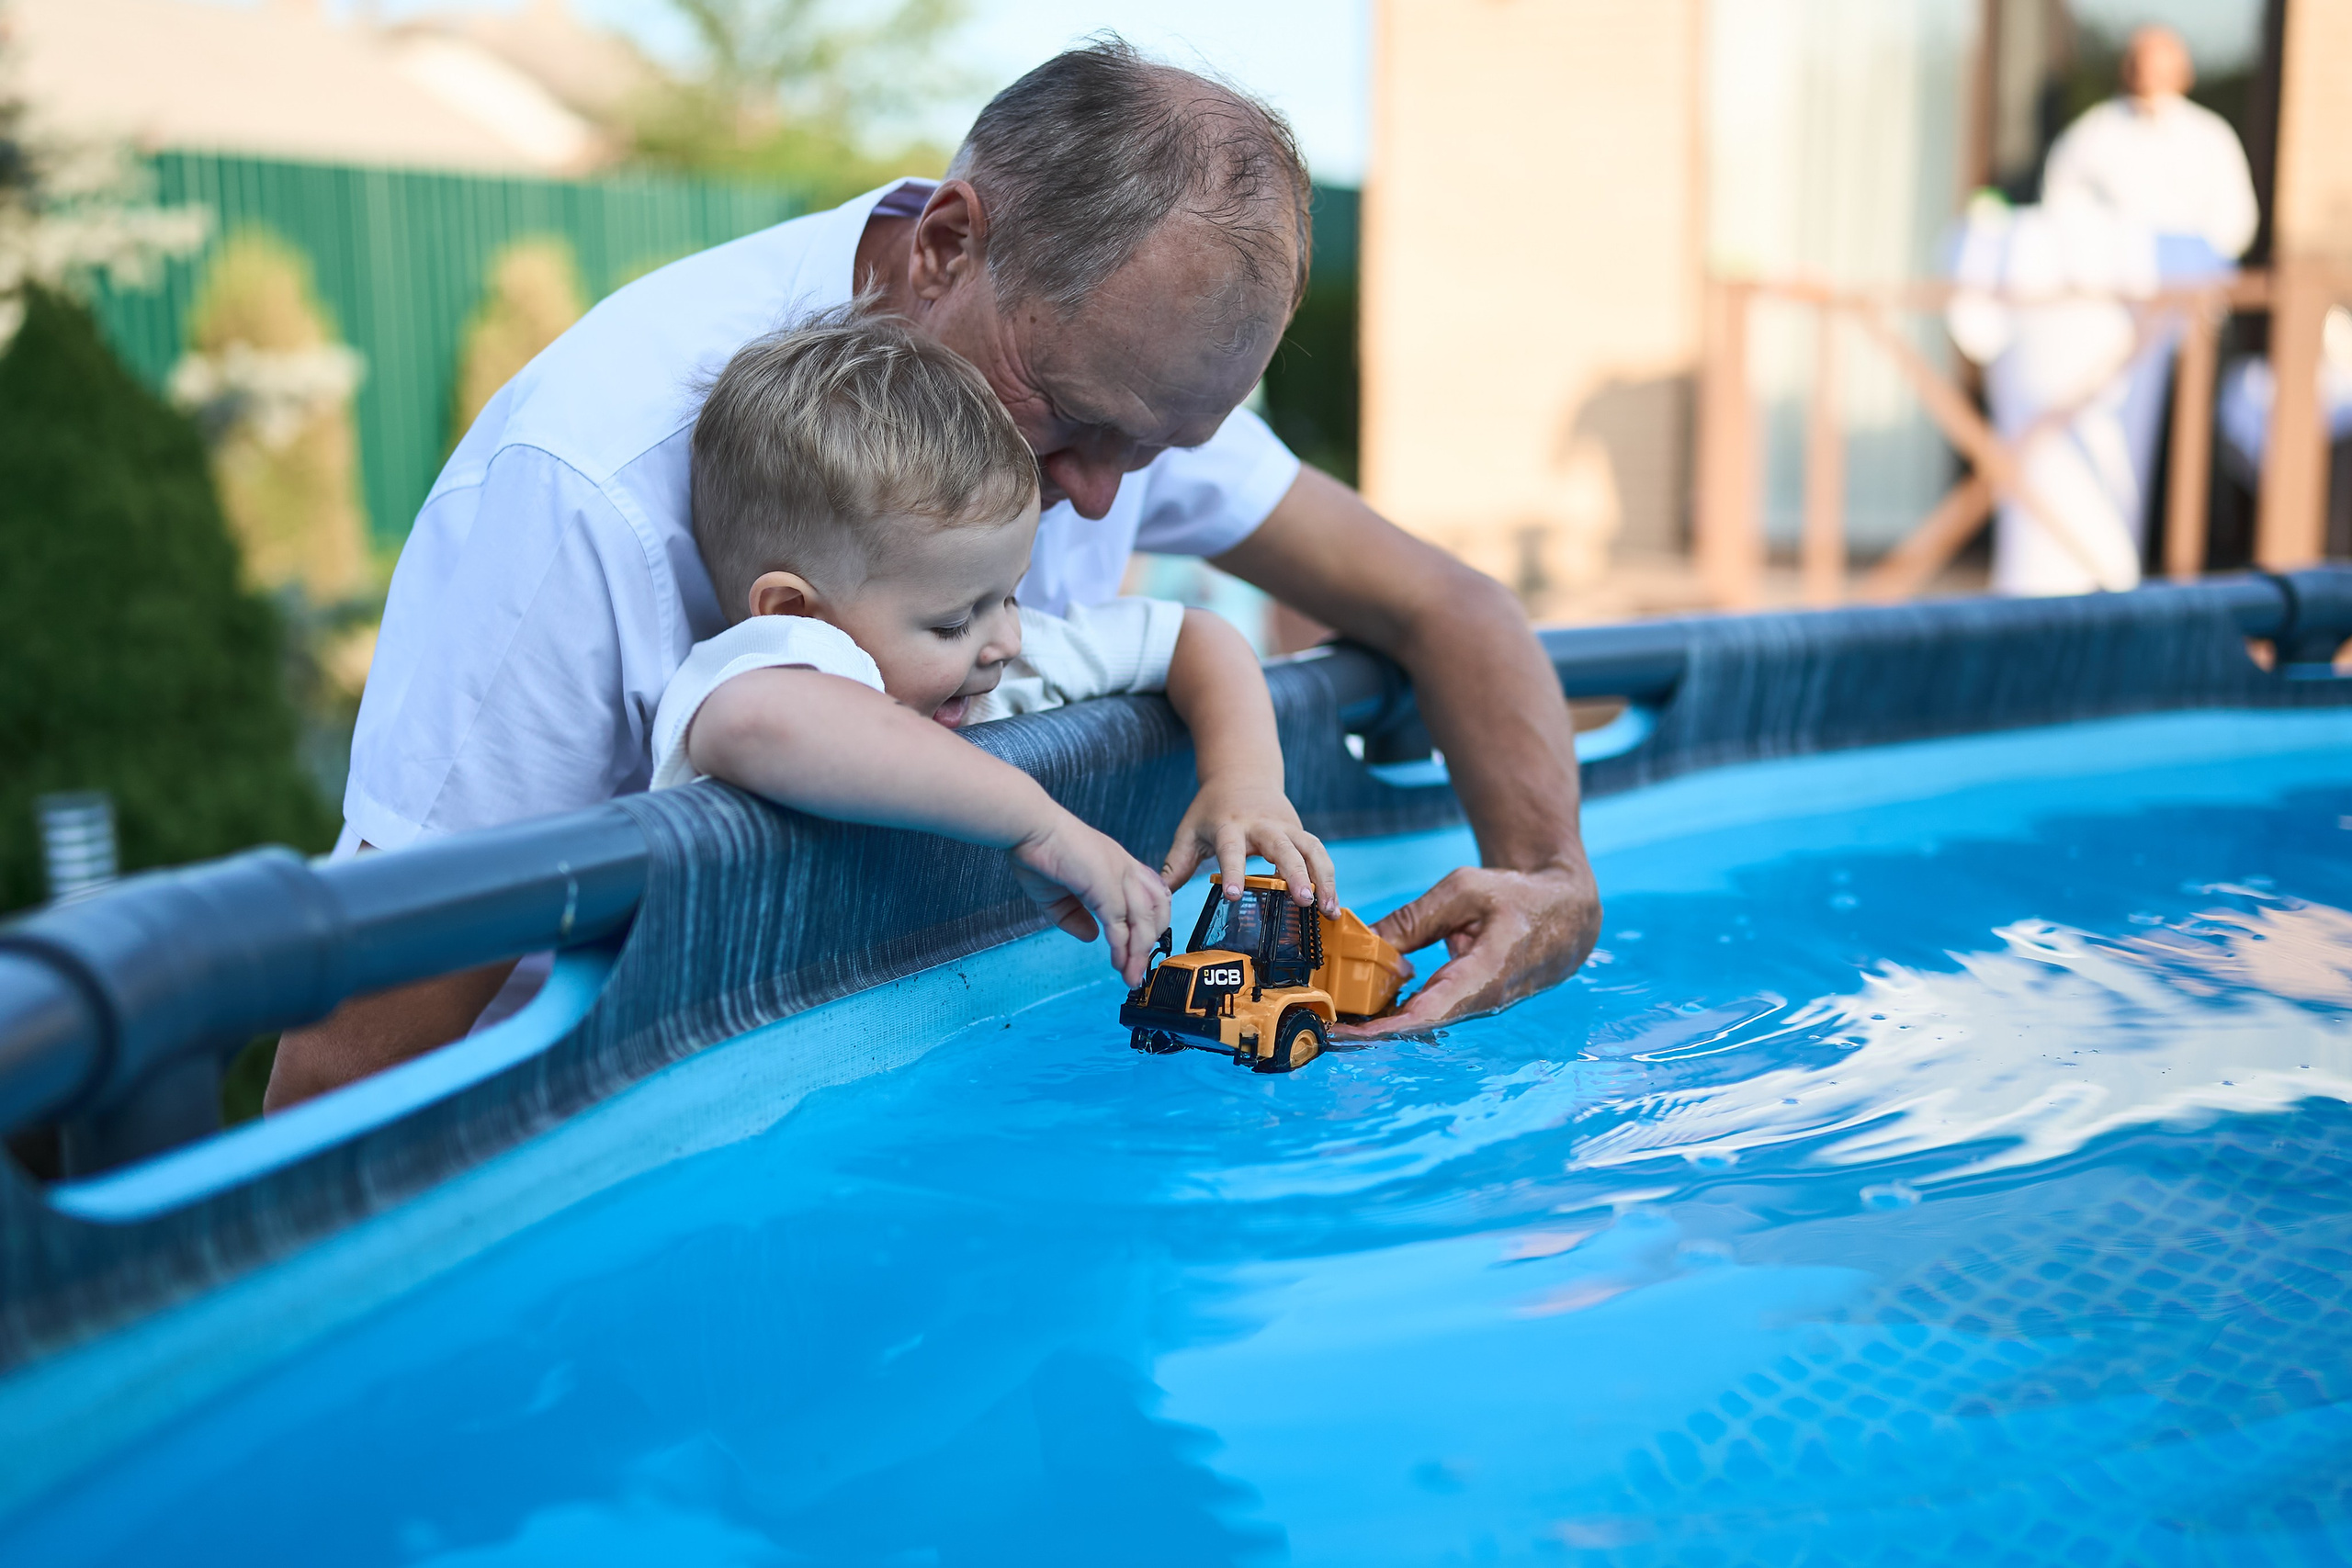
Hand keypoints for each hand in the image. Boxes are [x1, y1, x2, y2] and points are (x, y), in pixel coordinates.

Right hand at [1010, 812, 1172, 985]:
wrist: (1028, 828)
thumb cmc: (1038, 852)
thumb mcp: (1058, 895)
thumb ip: (1076, 917)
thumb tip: (1092, 938)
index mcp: (1119, 864)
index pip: (1153, 894)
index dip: (1152, 922)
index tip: (1141, 947)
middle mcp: (1126, 867)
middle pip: (1159, 908)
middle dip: (1152, 941)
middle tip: (1139, 967)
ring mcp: (1119, 874)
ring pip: (1143, 921)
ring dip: (1138, 953)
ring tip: (1131, 975)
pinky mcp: (1106, 885)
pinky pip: (1121, 924)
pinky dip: (1122, 947)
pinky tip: (1118, 963)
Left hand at [1160, 779, 1338, 914]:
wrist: (1241, 774)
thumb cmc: (1212, 809)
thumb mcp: (1189, 831)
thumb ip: (1176, 864)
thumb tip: (1160, 896)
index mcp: (1230, 825)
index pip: (1231, 849)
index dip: (1234, 871)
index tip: (1235, 895)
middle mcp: (1262, 825)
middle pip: (1283, 847)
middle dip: (1296, 874)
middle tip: (1305, 900)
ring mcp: (1286, 828)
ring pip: (1311, 849)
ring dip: (1324, 878)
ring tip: (1329, 910)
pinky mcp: (1300, 833)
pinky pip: (1319, 854)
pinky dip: (1328, 877)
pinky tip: (1331, 904)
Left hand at [1332, 862, 1600, 1038]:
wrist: (1566, 915)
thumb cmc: (1518, 898)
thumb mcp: (1463, 892)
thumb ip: (1414, 919)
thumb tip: (1365, 941)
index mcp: (1483, 975)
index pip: (1427, 1013)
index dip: (1385, 1028)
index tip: (1347, 1032)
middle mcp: (1478, 1001)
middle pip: (1416, 1025)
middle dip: (1368, 1028)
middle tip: (1322, 1024)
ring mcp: (1474, 1005)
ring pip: (1420, 1020)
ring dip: (1378, 1020)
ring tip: (1333, 1016)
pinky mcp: (1468, 1001)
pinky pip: (1427, 1010)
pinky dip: (1395, 1008)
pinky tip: (1363, 1002)